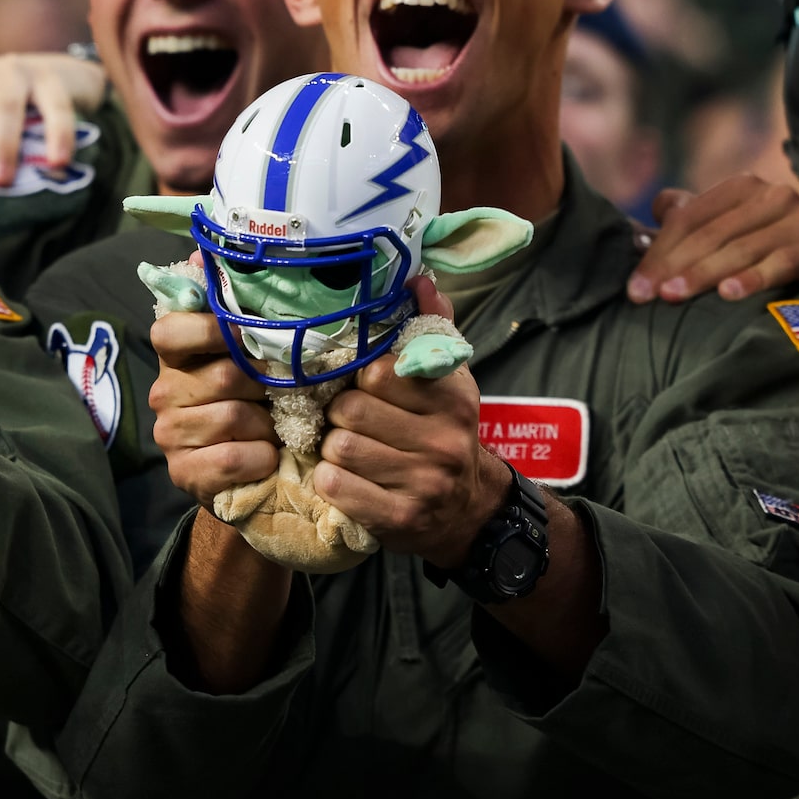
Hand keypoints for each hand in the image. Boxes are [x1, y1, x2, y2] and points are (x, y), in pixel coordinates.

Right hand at [146, 306, 276, 498]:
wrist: (241, 476)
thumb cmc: (249, 407)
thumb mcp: (244, 365)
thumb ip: (245, 334)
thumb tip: (260, 299)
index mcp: (174, 359)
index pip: (171, 332)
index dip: (210, 330)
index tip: (245, 336)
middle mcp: (163, 393)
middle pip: (226, 375)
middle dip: (265, 389)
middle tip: (279, 400)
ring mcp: (170, 433)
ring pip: (234, 416)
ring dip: (267, 427)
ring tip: (272, 432)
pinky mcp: (183, 471)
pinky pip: (232, 458)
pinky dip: (261, 458)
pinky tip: (264, 459)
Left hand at [313, 279, 510, 564]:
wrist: (468, 511)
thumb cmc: (444, 433)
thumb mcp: (447, 382)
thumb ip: (431, 328)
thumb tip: (419, 279)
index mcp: (453, 399)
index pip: (379, 372)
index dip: (359, 378)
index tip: (361, 386)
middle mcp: (444, 441)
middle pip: (352, 409)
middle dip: (339, 415)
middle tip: (347, 422)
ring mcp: (424, 483)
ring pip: (340, 447)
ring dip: (332, 449)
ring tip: (347, 449)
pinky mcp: (400, 519)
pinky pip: (336, 485)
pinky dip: (329, 480)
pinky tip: (342, 478)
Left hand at [629, 173, 798, 319]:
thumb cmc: (772, 267)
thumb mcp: (729, 243)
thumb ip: (692, 225)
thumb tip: (648, 219)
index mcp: (744, 188)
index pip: (690, 217)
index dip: (658, 251)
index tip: (634, 289)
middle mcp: (776, 195)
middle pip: (712, 232)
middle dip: (674, 266)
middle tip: (646, 298)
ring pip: (744, 246)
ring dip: (705, 273)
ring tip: (674, 296)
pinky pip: (786, 261)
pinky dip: (755, 278)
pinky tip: (729, 294)